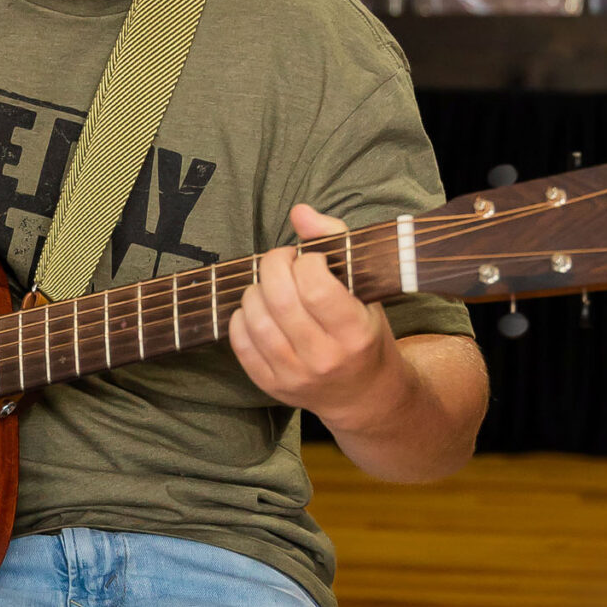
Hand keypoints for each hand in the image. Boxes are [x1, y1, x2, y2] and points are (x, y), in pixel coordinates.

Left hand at [227, 204, 405, 429]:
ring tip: (269, 285)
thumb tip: (299, 212)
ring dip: (255, 291)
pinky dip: (242, 317)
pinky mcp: (272, 386)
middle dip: (273, 267)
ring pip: (257, 321)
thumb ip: (336, 242)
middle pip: (280, 302)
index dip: (305, 261)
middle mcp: (325, 358)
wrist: (365, 394)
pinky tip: (257, 308)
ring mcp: (296, 376)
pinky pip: (241, 344)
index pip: (316, 288)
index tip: (309, 258)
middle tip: (281, 261)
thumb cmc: (365, 333)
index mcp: (355, 333)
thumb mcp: (365, 289)